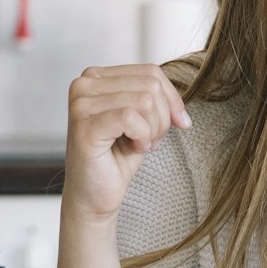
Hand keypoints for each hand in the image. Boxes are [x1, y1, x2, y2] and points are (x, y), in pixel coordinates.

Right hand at [63, 64, 191, 224]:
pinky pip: (130, 118)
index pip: (150, 71)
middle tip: (150, 140)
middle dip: (162, 117)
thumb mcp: (143, 119)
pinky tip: (134, 149)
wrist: (95, 196)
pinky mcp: (84, 126)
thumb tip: (185, 93)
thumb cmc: (116, 157)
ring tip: (140, 145)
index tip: (177, 124)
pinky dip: (142, 136)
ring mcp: (81, 104)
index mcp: (96, 76)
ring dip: (153, 129)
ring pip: (144, 100)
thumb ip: (156, 97)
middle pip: (150, 85)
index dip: (171, 99)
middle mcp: (84, 84)